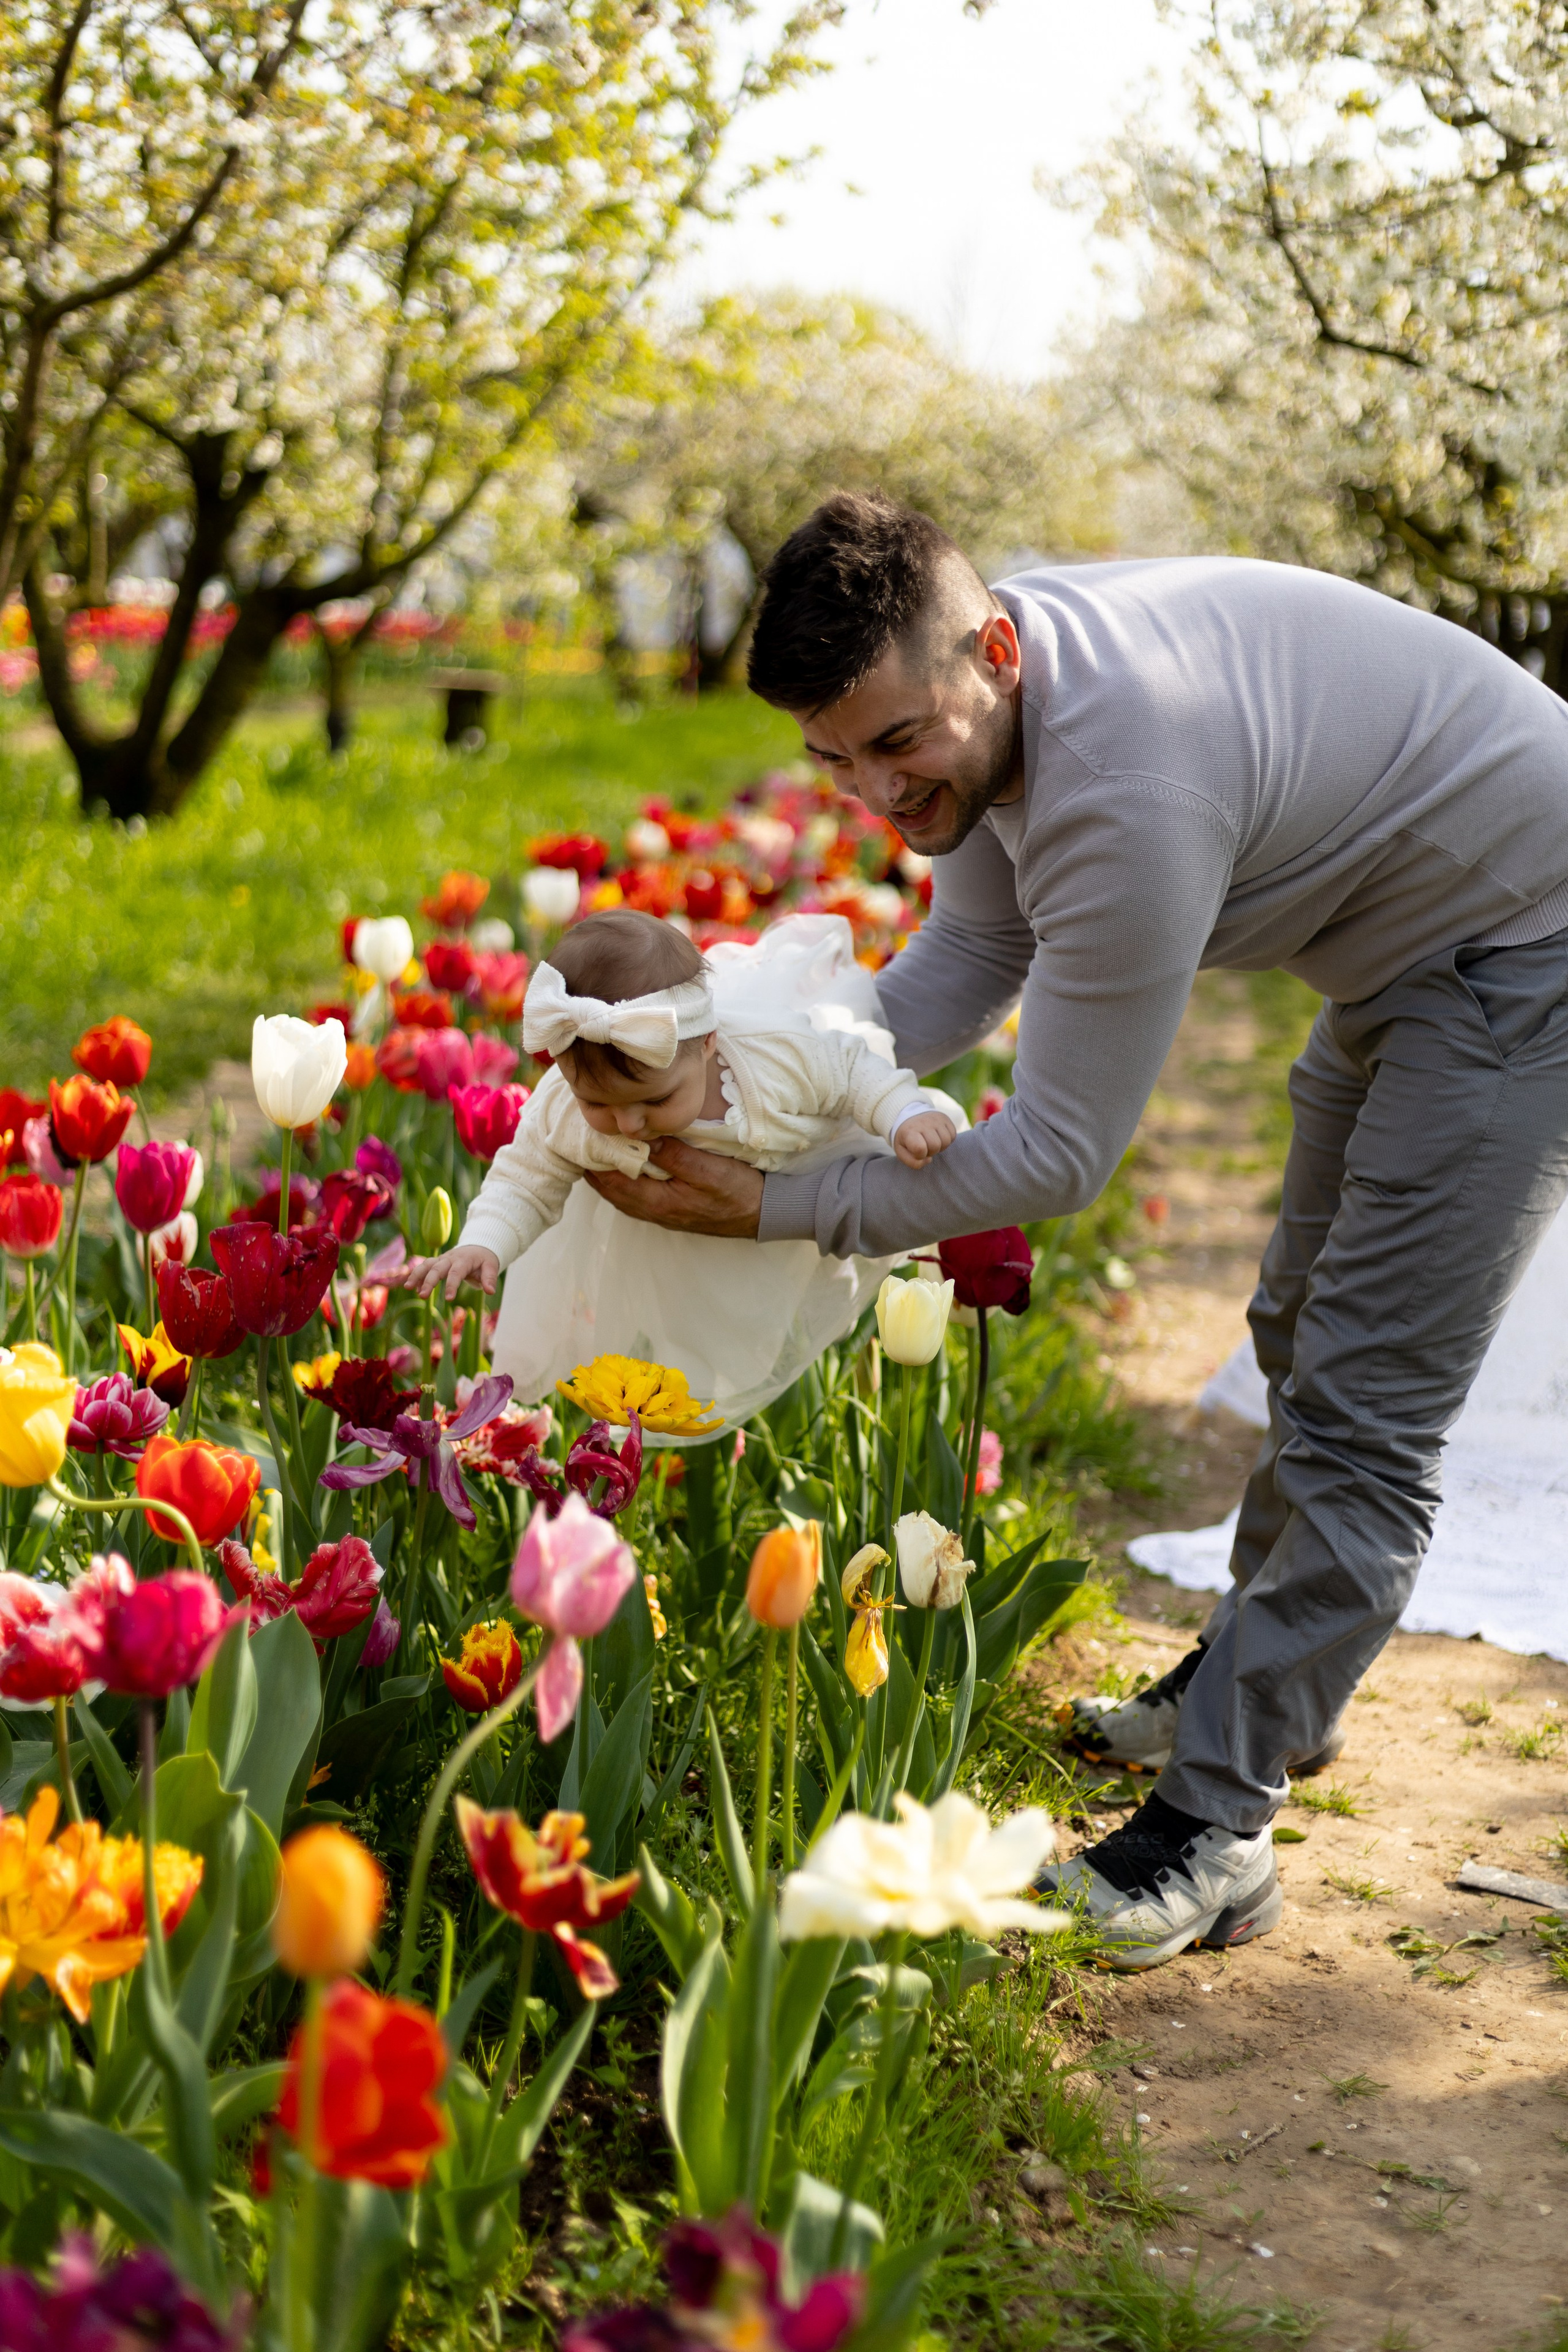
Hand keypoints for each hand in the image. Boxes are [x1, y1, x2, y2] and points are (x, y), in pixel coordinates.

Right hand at [402, 1244, 500, 1302]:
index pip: (456, 1273)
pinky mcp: (437, 1262)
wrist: (478, 1246)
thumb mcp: (491, 1266)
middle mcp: (450, 1258)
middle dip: (429, 1282)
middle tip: (422, 1296)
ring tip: (408, 1287)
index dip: (452, 1285)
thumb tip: (490, 1291)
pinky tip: (412, 1287)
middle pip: (436, 1269)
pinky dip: (417, 1275)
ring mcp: (442, 1259)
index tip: (448, 1299)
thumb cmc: (484, 1259)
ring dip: (416, 1275)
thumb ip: (490, 1278)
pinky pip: (425, 1267)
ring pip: (426, 1265)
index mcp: (464, 1260)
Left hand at [585, 1136, 764, 1237]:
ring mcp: (662, 1212)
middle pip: (611, 1190)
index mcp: (659, 1203)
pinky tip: (625, 1163)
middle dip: (594, 1166)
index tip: (584, 1134)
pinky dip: (624, 1179)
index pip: (613, 1182)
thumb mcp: (709, 1170)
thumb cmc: (739, 1191)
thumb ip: (674, 1156)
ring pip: (622, 1194)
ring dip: (608, 1173)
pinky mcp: (671, 1208)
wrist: (764, 1214)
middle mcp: (654, 1212)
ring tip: (597, 1148)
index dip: (595, 1160)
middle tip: (583, 1138)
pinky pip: (636, 1194)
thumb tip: (642, 1138)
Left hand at [894, 1111, 957, 1167]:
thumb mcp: (902, 1152)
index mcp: (909, 1131)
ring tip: (931, 1142)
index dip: (920, 1155)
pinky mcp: (945, 1118)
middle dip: (931, 1151)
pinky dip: (947, 1140)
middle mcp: (923, 1122)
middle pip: (935, 1146)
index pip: (920, 1149)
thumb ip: (912, 1162)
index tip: (916, 1151)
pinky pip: (953, 1135)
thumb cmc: (907, 1139)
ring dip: (940, 1146)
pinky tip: (938, 1136)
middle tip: (925, 1147)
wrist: (910, 1118)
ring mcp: (935, 1119)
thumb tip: (929, 1160)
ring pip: (946, 1141)